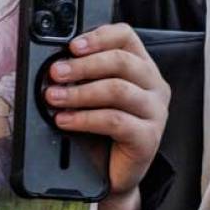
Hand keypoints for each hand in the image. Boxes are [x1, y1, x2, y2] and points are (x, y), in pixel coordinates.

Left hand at [42, 24, 168, 199]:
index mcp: (141, 67)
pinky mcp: (149, 137)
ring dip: (80, 93)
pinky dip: (85, 119)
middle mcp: (154, 85)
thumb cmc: (98, 129)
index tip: (72, 46)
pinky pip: (116, 121)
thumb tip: (55, 62)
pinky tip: (65, 120)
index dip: (98, 36)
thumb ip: (81, 75)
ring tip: (54, 98)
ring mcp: (155, 112)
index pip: (126, 36)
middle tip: (55, 73)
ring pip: (118, 90)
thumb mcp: (90, 95)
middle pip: (121, 61)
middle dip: (83, 66)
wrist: (108, 173)